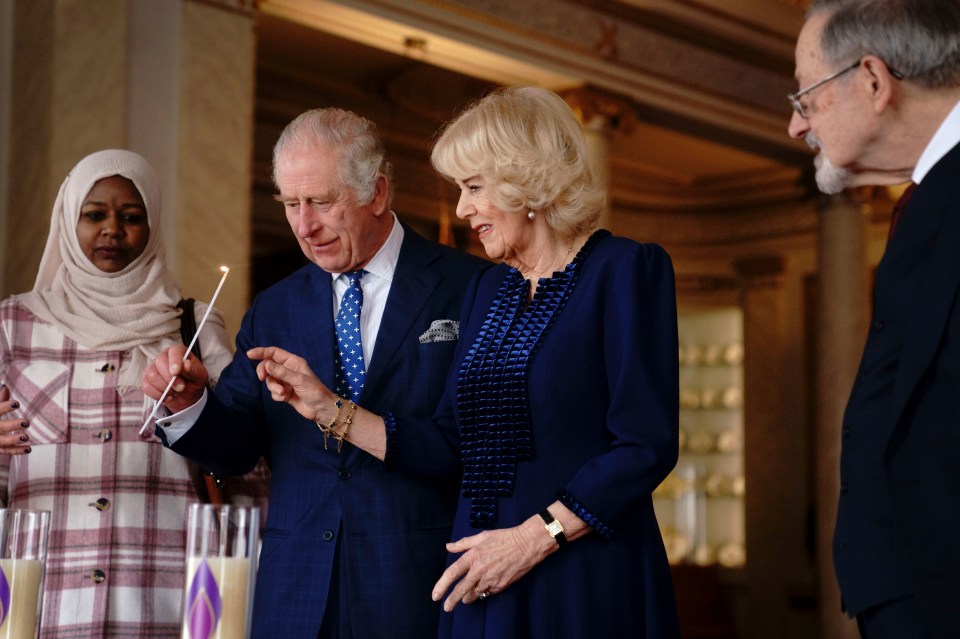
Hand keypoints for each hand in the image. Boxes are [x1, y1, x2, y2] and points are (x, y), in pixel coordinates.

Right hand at [0, 385, 30, 455]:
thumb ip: (0, 400)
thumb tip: (5, 386)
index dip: (5, 407)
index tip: (17, 403)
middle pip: (0, 427)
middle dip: (12, 425)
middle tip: (27, 422)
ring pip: (2, 441)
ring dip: (14, 440)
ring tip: (26, 437)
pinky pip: (7, 451)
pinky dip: (17, 451)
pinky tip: (29, 448)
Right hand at [140, 345, 208, 412]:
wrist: (187, 396)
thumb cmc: (193, 382)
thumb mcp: (200, 377)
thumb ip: (193, 370)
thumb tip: (186, 364)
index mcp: (179, 352)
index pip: (174, 351)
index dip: (174, 361)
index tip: (176, 372)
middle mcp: (164, 357)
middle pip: (160, 362)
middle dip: (170, 378)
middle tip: (181, 388)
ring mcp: (153, 368)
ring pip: (152, 375)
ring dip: (165, 388)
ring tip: (175, 392)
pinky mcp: (146, 379)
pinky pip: (146, 386)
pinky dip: (158, 394)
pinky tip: (167, 396)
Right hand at [246, 347, 338, 422]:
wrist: (321, 409)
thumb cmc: (315, 391)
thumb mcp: (298, 380)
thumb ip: (281, 372)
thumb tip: (266, 364)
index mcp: (293, 362)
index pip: (274, 353)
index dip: (262, 352)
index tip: (249, 354)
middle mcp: (289, 370)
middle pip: (268, 367)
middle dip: (265, 373)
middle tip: (262, 378)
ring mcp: (286, 382)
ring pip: (270, 381)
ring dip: (274, 388)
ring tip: (283, 393)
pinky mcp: (284, 392)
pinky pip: (273, 392)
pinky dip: (277, 395)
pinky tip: (286, 399)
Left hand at [431, 518, 553, 611]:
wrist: (527, 544)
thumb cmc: (504, 537)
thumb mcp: (482, 536)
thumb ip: (463, 544)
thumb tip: (448, 547)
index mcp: (472, 556)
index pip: (452, 574)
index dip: (441, 586)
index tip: (436, 595)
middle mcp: (479, 570)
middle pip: (461, 590)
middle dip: (452, 601)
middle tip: (447, 607)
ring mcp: (490, 579)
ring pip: (474, 594)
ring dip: (468, 598)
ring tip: (465, 599)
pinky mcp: (501, 585)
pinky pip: (488, 592)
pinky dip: (483, 592)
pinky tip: (483, 590)